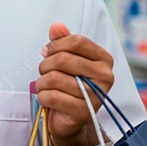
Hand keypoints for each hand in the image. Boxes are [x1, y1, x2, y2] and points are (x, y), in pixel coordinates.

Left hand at [36, 22, 114, 145]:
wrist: (70, 119)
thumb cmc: (69, 85)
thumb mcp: (67, 60)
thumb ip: (63, 41)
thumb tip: (56, 26)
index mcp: (104, 60)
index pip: (77, 40)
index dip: (56, 45)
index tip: (47, 52)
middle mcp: (105, 76)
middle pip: (63, 59)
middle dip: (45, 65)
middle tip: (44, 72)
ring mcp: (96, 96)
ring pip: (54, 78)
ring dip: (41, 82)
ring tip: (45, 86)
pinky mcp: (83, 112)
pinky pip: (51, 96)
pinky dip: (42, 97)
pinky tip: (47, 99)